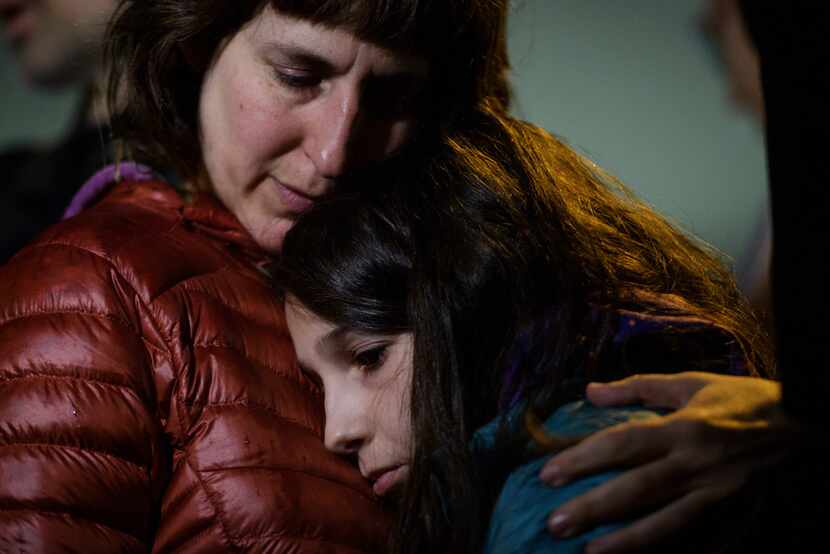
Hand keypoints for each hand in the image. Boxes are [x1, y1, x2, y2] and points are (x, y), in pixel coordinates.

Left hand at [540, 372, 796, 552]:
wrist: (806, 425)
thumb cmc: (741, 401)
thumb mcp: (689, 384)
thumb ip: (637, 388)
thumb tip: (589, 391)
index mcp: (685, 427)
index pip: (624, 443)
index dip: (583, 458)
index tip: (548, 474)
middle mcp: (699, 464)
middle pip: (639, 490)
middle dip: (594, 508)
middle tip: (555, 523)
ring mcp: (720, 495)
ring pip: (668, 524)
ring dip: (626, 543)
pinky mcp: (737, 516)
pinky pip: (699, 541)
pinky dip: (670, 553)